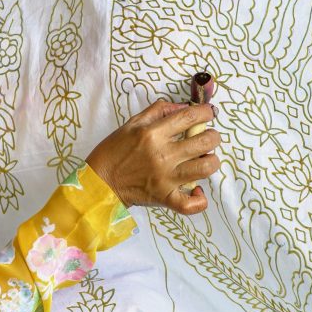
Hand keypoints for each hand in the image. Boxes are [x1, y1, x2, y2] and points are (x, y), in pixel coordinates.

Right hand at [85, 100, 220, 214]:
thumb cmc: (114, 151)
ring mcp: (165, 178)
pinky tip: (198, 190)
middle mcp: (162, 155)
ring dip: (211, 161)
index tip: (208, 113)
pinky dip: (199, 199)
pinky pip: (190, 204)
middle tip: (208, 137)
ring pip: (204, 168)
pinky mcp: (164, 198)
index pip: (189, 117)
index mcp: (152, 133)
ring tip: (206, 159)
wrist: (99, 182)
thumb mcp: (131, 124)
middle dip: (213, 136)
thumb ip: (158, 111)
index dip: (206, 112)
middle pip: (204, 142)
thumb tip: (183, 106)